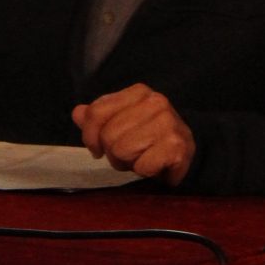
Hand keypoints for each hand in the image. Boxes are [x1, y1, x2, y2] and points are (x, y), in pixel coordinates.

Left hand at [72, 84, 195, 185]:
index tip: (97, 148)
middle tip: (129, 154)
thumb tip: (77, 113)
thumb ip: (98, 117)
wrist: (188, 152)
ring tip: (141, 159)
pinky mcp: (176, 146)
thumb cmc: (150, 139)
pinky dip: (144, 172)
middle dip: (114, 152)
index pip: (96, 112)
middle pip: (108, 135)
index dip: (90, 136)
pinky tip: (155, 166)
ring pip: (122, 151)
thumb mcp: (122, 123)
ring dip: (128, 163)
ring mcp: (168, 123)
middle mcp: (155, 102)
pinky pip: (141, 167)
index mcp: (139, 92)